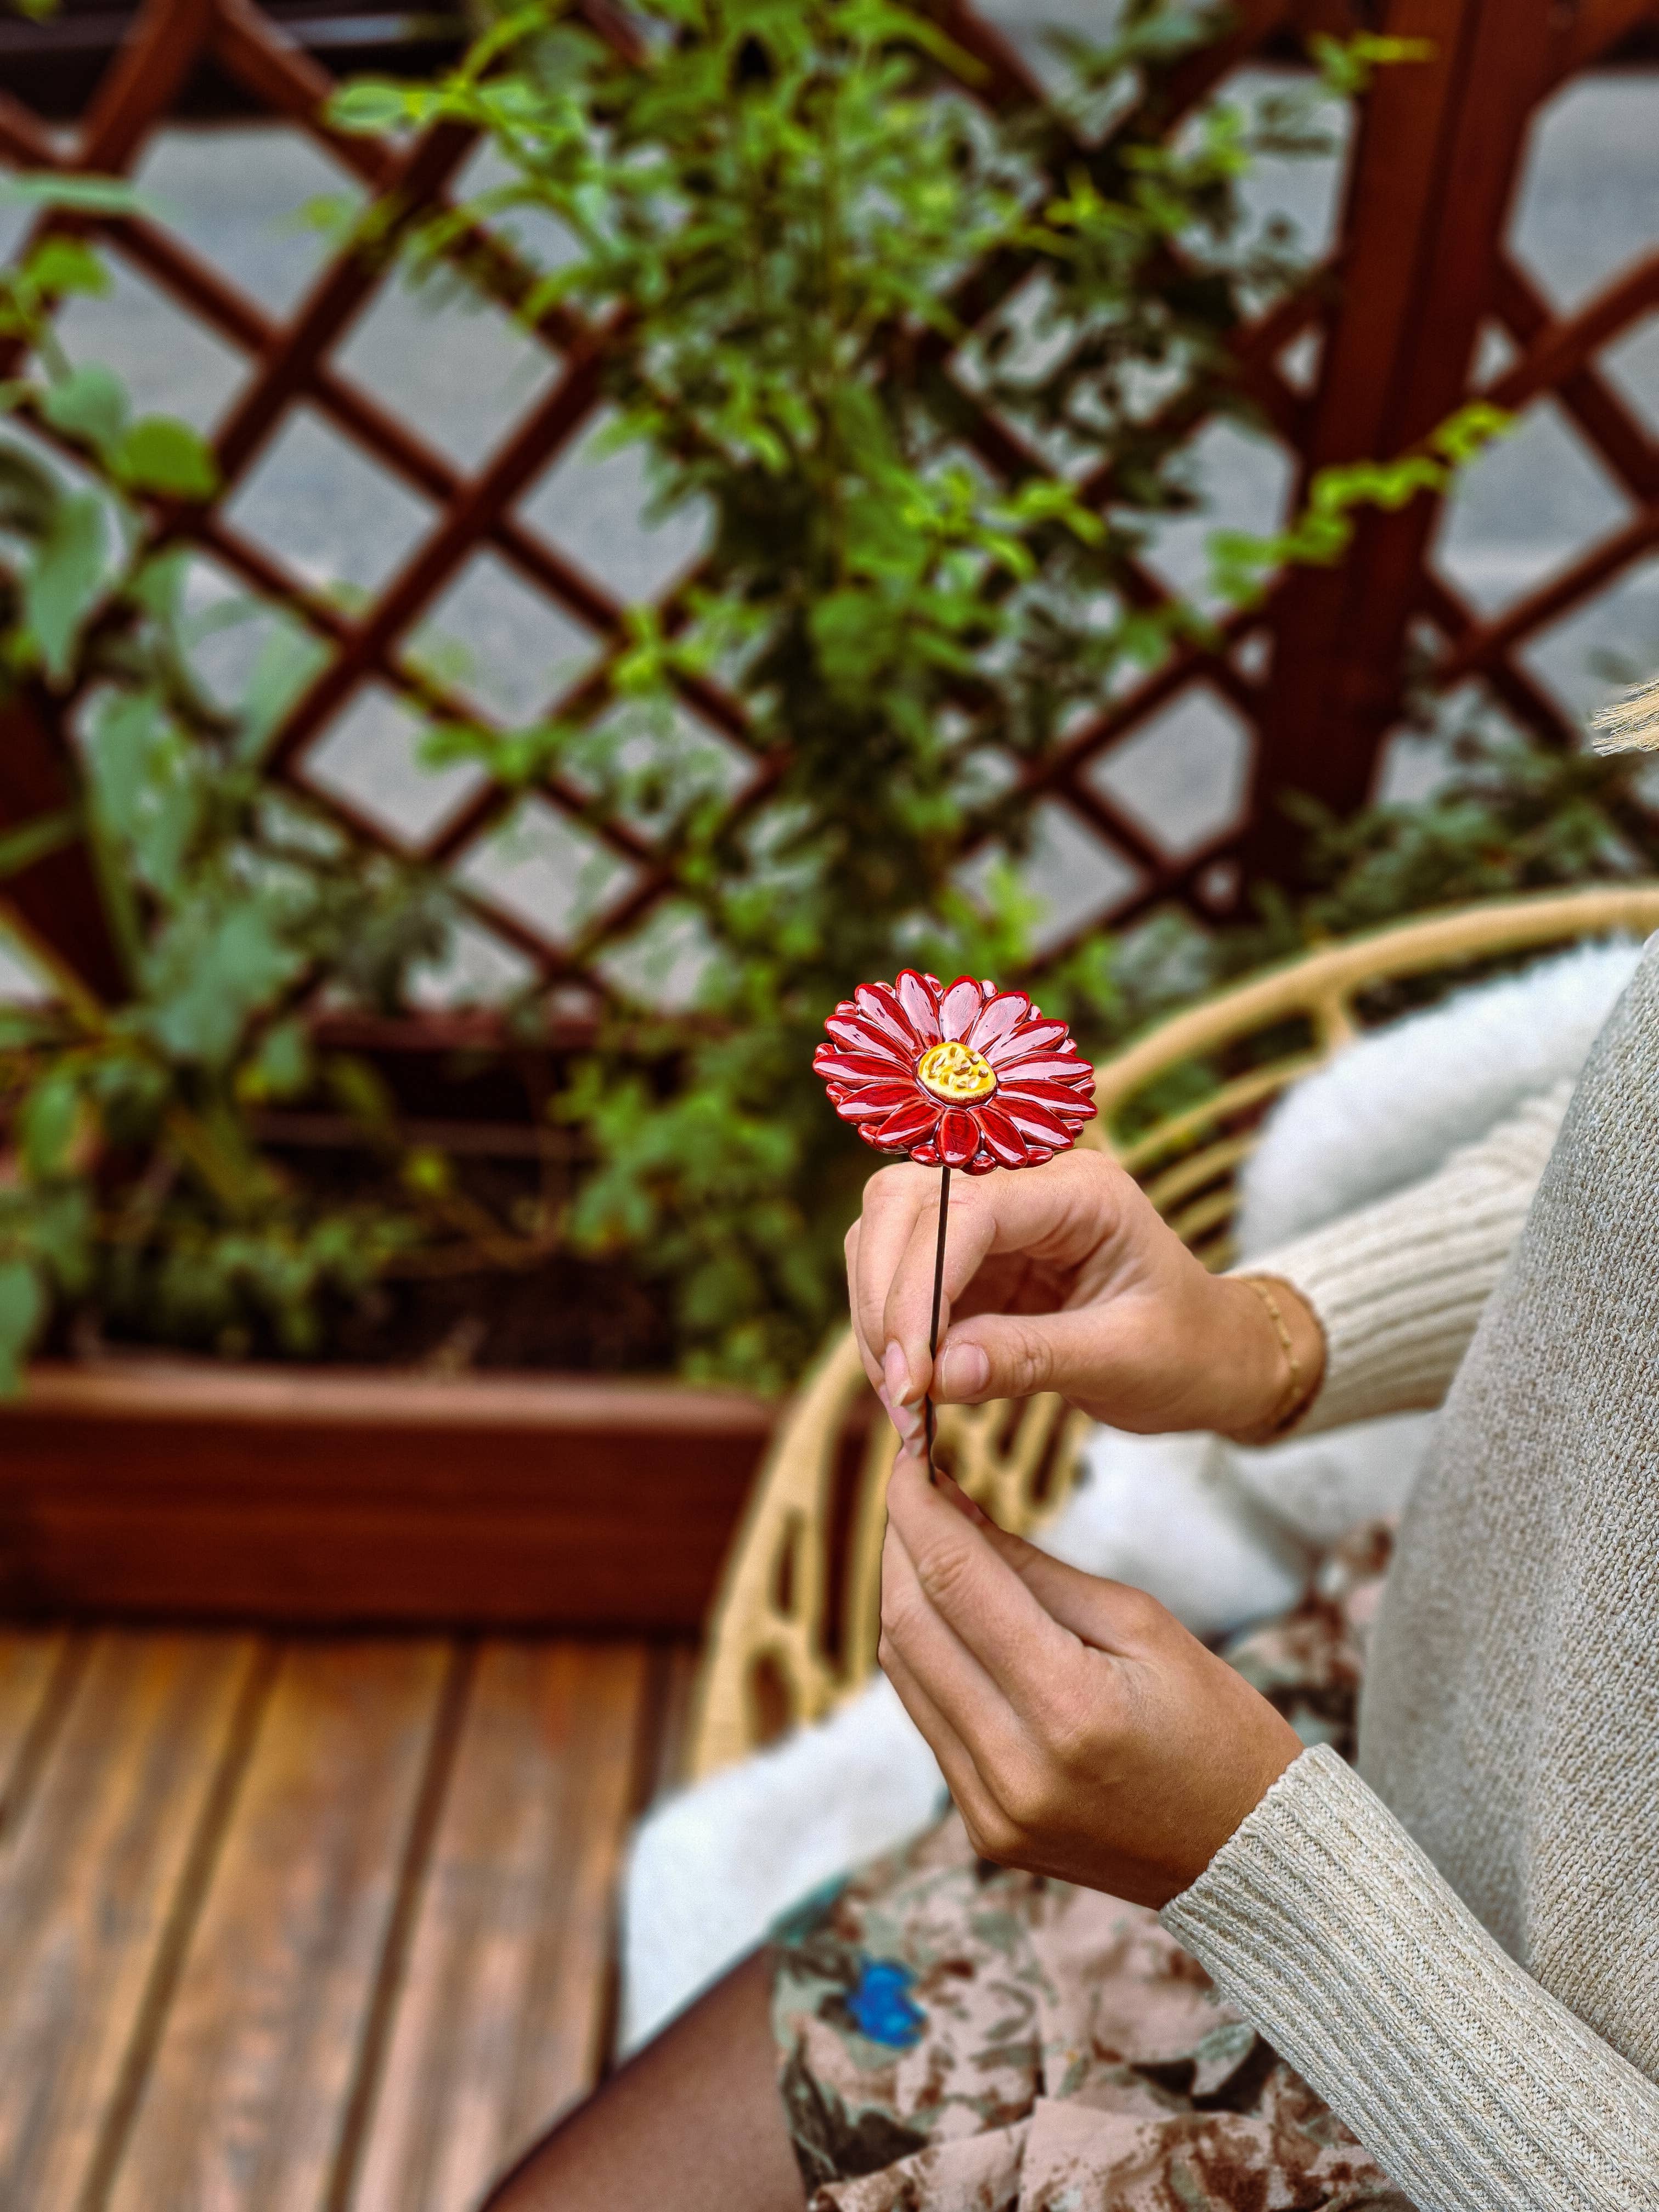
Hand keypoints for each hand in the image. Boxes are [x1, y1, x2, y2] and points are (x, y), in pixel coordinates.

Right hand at [846, 1150, 1322, 1445]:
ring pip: (888, 1228)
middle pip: (906, 1199)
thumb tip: (933, 1377)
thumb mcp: (1123, 1362)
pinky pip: (899, 1272)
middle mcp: (1028, 1182)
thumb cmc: (1187, 1351)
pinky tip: (913, 1386)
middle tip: (900, 1392)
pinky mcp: (972, 1255)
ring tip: (905, 1399)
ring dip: (878, 1312)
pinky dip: (891, 1328)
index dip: (920, 1286)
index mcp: (1082, 1191)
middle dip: (884, 1294)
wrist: (1212, 1357)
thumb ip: (1029, 1359)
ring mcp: (994, 1214)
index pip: (968, 1208)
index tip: (911, 1375)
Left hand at [878, 1457, 1303, 1905]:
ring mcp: (991, 1808)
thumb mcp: (1143, 1624)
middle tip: (913, 1487)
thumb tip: (954, 1510)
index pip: (954, 1580)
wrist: (1251, 1856)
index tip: (907, 1454)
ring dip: (904, 1596)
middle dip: (901, 1542)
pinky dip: (925, 1657)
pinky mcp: (984, 1830)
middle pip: (909, 1626)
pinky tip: (948, 1617)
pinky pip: (927, 1721)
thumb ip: (1037, 1570)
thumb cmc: (1218, 1726)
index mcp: (1069, 1707)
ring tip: (927, 1540)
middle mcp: (1014, 1766)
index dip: (917, 1507)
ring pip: (904, 1673)